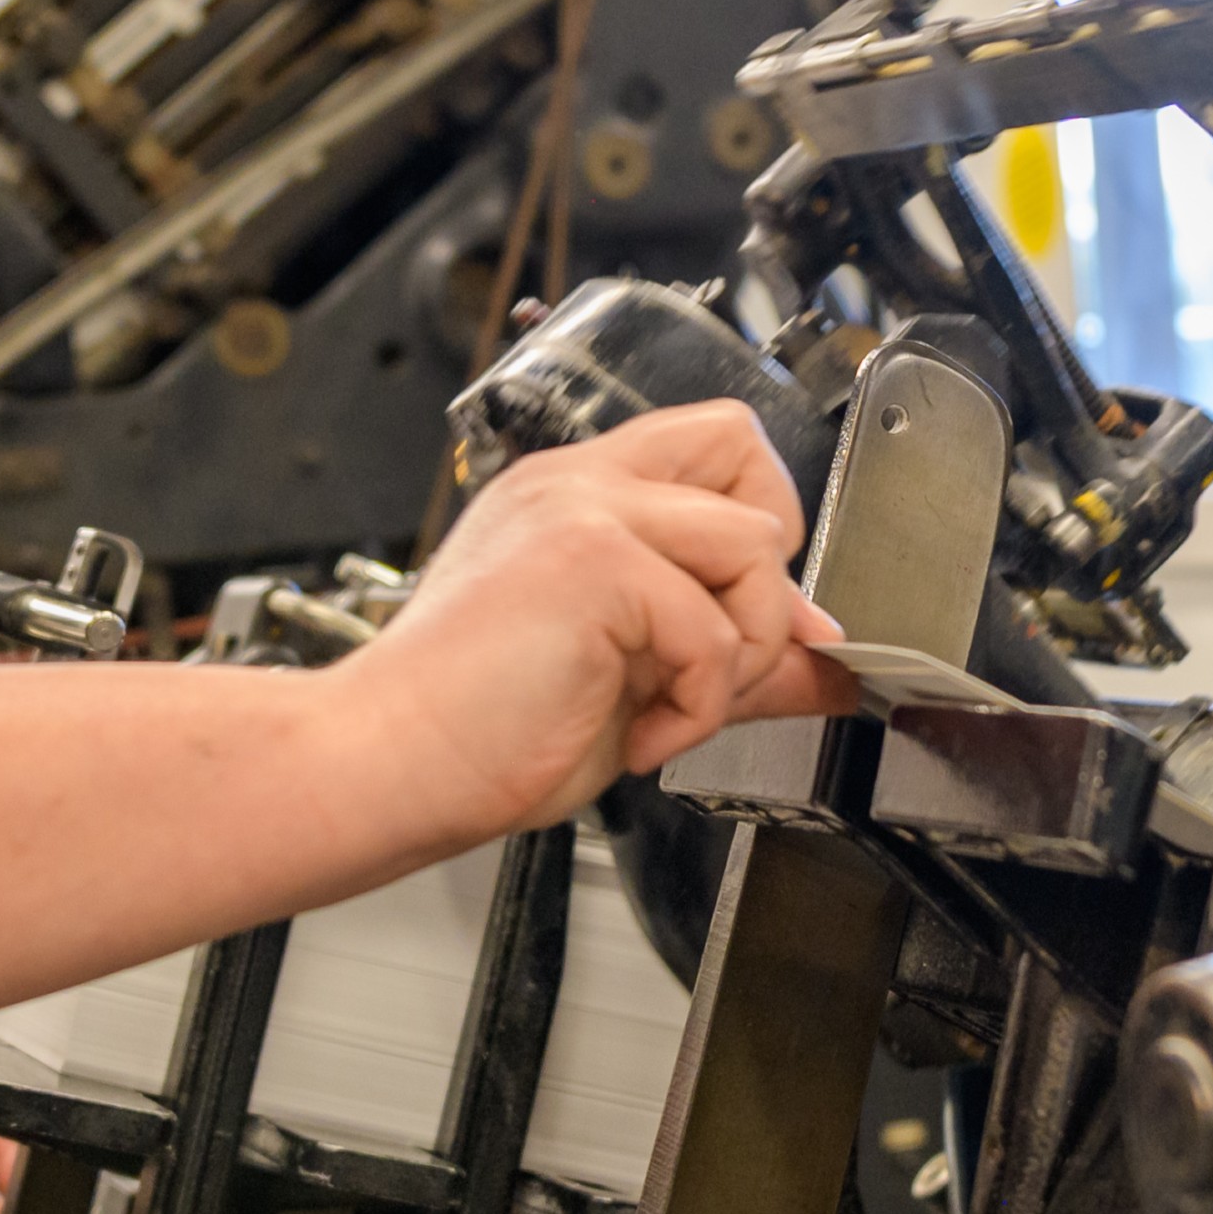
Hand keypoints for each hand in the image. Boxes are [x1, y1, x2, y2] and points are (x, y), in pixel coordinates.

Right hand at [338, 401, 849, 836]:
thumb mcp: (633, 682)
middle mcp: (577, 484)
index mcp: (574, 497)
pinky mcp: (591, 560)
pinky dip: (697, 706)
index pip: (711, 450)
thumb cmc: (477, 734)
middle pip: (744, 446)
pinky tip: (640, 736)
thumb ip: (728, 653)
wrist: (384, 767)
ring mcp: (583, 511)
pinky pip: (715, 628)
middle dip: (767, 560)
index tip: (744, 623)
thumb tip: (828, 657)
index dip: (758, 529)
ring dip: (738, 652)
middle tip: (718, 648)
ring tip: (670, 707)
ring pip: (754, 546)